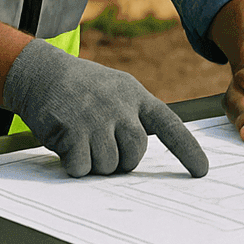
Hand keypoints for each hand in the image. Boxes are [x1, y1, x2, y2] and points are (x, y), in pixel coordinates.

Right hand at [2, 39, 208, 177]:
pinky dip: (74, 164)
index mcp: (136, 96)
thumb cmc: (81, 88)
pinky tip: (66, 143)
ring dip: (94, 163)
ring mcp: (98, 118)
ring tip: (82, 140)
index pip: (169, 126)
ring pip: (108, 165)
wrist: (41, 73)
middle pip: (135, 154)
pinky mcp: (73, 130)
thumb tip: (137, 155)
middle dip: (121, 161)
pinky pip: (82, 168)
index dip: (187, 150)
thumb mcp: (116, 90)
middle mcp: (121, 107)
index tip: (201, 171)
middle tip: (102, 147)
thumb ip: (132, 116)